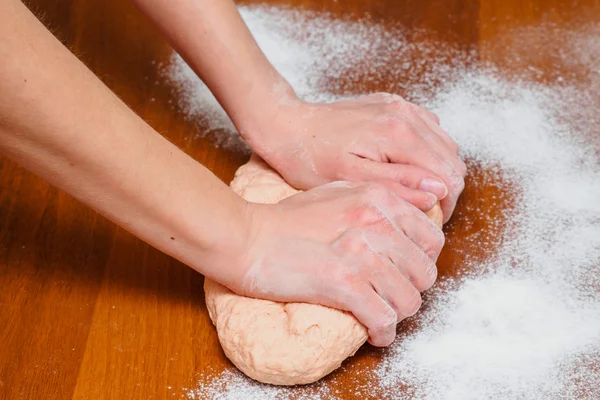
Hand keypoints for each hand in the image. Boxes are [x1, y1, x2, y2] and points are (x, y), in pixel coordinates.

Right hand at [230, 181, 444, 346]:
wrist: (247, 238)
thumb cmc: (287, 218)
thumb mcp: (337, 192)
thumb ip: (379, 196)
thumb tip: (419, 204)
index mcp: (377, 199)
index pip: (431, 237)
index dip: (422, 260)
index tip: (405, 271)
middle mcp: (375, 223)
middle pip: (424, 272)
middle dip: (411, 288)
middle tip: (391, 294)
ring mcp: (360, 254)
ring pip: (409, 299)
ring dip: (398, 313)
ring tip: (381, 313)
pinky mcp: (343, 283)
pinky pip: (384, 318)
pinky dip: (383, 332)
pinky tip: (374, 332)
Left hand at [246, 93, 466, 222]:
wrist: (287, 125)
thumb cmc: (311, 158)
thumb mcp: (352, 180)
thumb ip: (399, 184)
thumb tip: (438, 192)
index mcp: (399, 135)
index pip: (450, 174)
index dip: (446, 203)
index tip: (430, 220)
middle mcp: (406, 114)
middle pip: (452, 158)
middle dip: (445, 187)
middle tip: (423, 209)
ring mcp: (401, 106)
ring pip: (444, 143)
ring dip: (437, 169)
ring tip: (414, 190)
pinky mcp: (392, 104)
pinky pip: (428, 128)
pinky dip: (426, 150)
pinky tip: (405, 165)